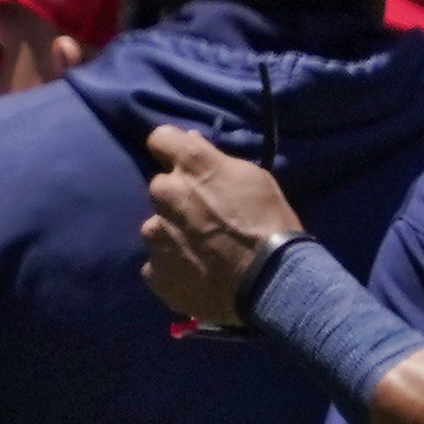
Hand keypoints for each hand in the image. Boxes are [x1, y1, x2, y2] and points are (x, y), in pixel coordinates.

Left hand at [141, 127, 303, 325]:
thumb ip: (217, 161)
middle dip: (177, 198)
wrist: (270, 284)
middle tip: (204, 217)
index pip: (161, 139)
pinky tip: (197, 275)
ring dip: (173, 234)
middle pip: (160, 187)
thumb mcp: (255, 179)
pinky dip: (173, 267)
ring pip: (157, 228)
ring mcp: (154, 235)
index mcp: (191, 165)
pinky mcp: (154, 271)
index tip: (184, 163)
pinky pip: (158, 264)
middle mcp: (165, 194)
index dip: (173, 150)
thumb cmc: (270, 224)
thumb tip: (192, 142)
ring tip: (203, 254)